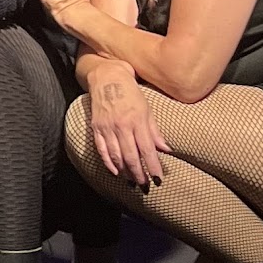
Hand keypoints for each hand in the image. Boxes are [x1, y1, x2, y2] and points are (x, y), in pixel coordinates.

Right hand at [86, 71, 169, 185]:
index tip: (158, 179)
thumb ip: (155, 131)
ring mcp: (107, 127)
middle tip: (145, 185)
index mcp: (137, 120)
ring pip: (116, 155)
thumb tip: (166, 149)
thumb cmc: (130, 92)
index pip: (147, 149)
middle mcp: (121, 125)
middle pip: (131, 156)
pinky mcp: (96, 127)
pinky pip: (101, 149)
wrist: (107, 77)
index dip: (153, 166)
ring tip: (132, 181)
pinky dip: (108, 162)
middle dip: (139, 174)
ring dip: (124, 171)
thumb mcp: (147, 109)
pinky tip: (115, 172)